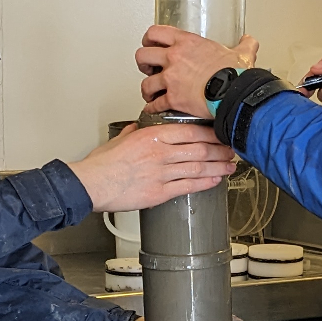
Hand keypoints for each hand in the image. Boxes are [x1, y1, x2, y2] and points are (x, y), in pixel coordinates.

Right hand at [70, 121, 234, 213]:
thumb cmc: (100, 164)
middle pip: (199, 149)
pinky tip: (215, 181)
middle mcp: (159, 153)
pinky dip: (205, 183)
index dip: (209, 134)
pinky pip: (188, 186)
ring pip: (198, 167)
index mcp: (151, 136)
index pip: (189, 131)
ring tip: (229, 166)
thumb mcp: (118, 140)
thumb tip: (136, 128)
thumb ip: (132, 133)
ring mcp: (161, 173)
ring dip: (217, 167)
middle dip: (219, 150)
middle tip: (230, 150)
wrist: (91, 184)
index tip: (219, 134)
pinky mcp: (159, 192)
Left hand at [136, 28, 257, 119]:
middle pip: (142, 56)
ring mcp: (171, 79)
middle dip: (143, 64)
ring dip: (147, 90)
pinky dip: (153, 109)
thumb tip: (250, 42)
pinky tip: (155, 110)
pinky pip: (155, 105)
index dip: (148, 39)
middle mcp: (174, 58)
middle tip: (149, 69)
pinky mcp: (173, 99)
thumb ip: (244, 46)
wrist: (235, 93)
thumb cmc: (236, 74)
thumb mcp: (242, 54)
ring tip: (151, 93)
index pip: (155, 32)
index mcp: (187, 43)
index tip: (150, 44)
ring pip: (145, 83)